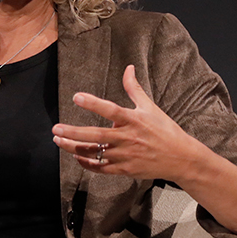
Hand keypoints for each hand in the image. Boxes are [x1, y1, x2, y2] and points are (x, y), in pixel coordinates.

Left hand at [54, 64, 205, 180]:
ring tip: (59, 141)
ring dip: (74, 148)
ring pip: (95, 153)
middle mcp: (128, 138)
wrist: (180, 158)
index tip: (76, 97)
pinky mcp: (125, 170)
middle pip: (96, 135)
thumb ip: (134, 88)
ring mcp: (126, 156)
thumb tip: (128, 68)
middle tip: (56, 128)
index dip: (93, 103)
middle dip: (73, 132)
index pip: (110, 110)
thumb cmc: (165, 130)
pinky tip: (77, 156)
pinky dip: (87, 163)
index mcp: (134, 120)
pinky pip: (101, 168)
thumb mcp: (150, 107)